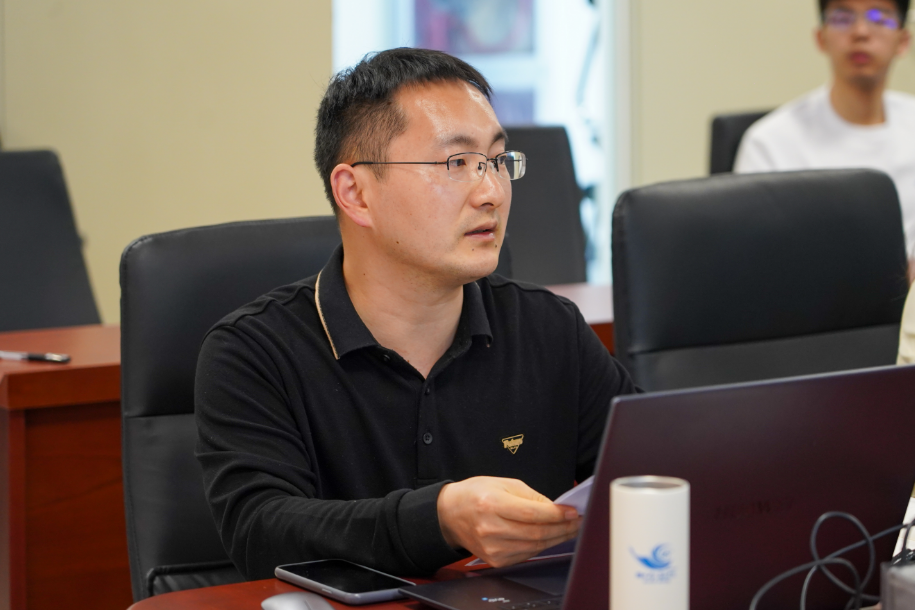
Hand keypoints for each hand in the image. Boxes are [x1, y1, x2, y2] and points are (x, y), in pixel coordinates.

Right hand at [436, 476, 580, 567]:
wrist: (450, 514)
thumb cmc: (476, 494)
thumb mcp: (503, 484)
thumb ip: (531, 496)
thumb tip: (556, 508)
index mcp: (492, 504)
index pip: (532, 514)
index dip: (557, 514)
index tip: (573, 512)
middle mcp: (491, 529)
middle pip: (536, 533)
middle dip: (563, 528)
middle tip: (577, 521)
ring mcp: (493, 548)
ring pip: (535, 546)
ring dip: (557, 538)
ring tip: (570, 529)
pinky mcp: (495, 560)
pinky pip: (526, 554)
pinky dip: (542, 546)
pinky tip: (551, 537)